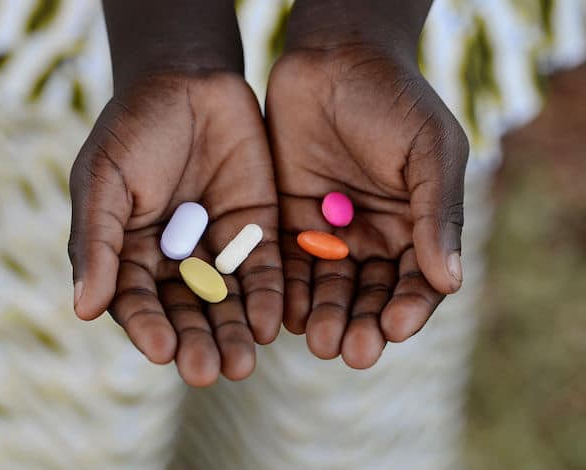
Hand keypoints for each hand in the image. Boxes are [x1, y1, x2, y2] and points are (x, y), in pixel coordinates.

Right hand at [69, 72, 282, 385]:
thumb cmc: (135, 128)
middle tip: (208, 371)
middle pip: (186, 311)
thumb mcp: (104, 180)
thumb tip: (82, 308)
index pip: (138, 301)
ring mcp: (218, 247)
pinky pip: (264, 271)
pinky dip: (268, 297)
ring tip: (242, 363)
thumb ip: (97, 241)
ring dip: (234, 332)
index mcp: (132, 253)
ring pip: (227, 301)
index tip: (162, 350)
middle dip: (197, 341)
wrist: (189, 81)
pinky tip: (271, 322)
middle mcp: (176, 259)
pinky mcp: (257, 231)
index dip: (148, 326)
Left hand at [266, 3, 467, 368]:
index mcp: (414, 225)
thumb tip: (450, 283)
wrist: (332, 58)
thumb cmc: (392, 99)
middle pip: (369, 294)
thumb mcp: (430, 150)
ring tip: (320, 341)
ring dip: (325, 316)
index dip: (409, 306)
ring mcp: (328, 231)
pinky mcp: (287, 221)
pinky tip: (285, 314)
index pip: (415, 280)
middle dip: (362, 323)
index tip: (396, 327)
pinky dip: (288, 291)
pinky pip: (288, 264)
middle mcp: (372, 236)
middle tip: (352, 350)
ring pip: (328, 287)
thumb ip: (438, 214)